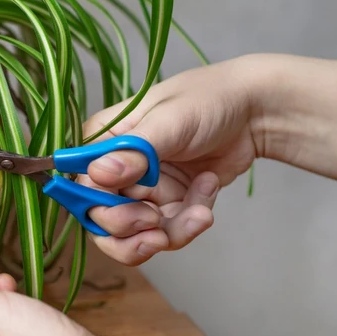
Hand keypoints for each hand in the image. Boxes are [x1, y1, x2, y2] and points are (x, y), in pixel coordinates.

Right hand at [81, 57, 259, 264]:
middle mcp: (115, 170)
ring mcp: (141, 191)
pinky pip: (168, 232)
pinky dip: (190, 222)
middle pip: (101, 219)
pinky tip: (209, 190)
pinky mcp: (168, 205)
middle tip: (156, 224)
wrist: (254, 112)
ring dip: (168, 233)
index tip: (134, 208)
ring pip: (134, 235)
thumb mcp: (169, 123)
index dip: (99, 206)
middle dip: (129, 230)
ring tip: (199, 217)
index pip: (82, 186)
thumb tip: (97, 174)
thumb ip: (134, 152)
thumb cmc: (205, 100)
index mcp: (103, 142)